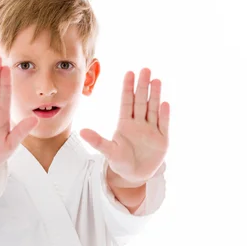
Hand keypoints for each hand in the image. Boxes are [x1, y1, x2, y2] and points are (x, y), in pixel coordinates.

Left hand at [80, 68, 169, 185]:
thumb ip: (97, 141)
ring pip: (153, 109)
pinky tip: (165, 104)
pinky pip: (163, 125)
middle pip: (141, 101)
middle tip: (145, 70)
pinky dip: (164, 116)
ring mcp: (151, 130)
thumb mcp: (108, 151)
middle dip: (143, 86)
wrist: (134, 176)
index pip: (126, 102)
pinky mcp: (162, 140)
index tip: (129, 72)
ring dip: (155, 96)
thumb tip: (81, 131)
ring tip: (156, 80)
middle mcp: (139, 123)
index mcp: (125, 123)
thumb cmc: (120, 162)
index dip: (128, 88)